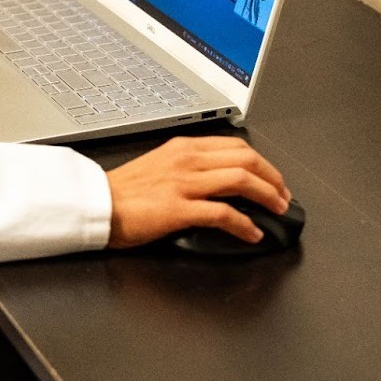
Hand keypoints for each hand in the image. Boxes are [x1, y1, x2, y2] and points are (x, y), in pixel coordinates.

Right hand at [105, 135, 291, 247]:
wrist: (97, 204)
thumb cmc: (124, 191)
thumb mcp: (160, 165)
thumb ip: (188, 167)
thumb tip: (216, 180)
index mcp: (184, 148)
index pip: (236, 146)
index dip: (262, 163)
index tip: (272, 178)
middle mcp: (187, 160)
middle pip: (245, 159)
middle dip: (273, 178)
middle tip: (283, 196)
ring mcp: (184, 183)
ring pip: (240, 180)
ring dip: (266, 196)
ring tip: (277, 210)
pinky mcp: (179, 208)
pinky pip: (223, 213)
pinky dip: (245, 224)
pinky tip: (253, 233)